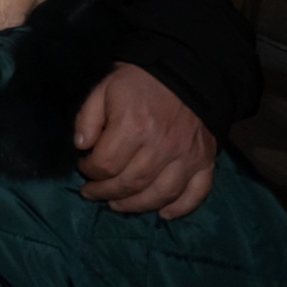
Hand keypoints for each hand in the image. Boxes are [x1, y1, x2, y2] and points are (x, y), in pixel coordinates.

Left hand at [74, 62, 215, 217]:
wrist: (186, 72)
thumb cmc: (138, 81)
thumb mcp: (103, 88)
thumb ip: (87, 118)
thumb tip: (81, 147)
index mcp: (133, 126)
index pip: (106, 164)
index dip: (89, 171)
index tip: (84, 167)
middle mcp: (162, 146)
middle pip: (131, 184)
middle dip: (106, 193)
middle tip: (93, 193)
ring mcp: (187, 157)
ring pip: (160, 195)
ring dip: (136, 206)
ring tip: (117, 205)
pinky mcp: (206, 161)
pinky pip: (197, 193)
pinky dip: (181, 208)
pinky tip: (164, 213)